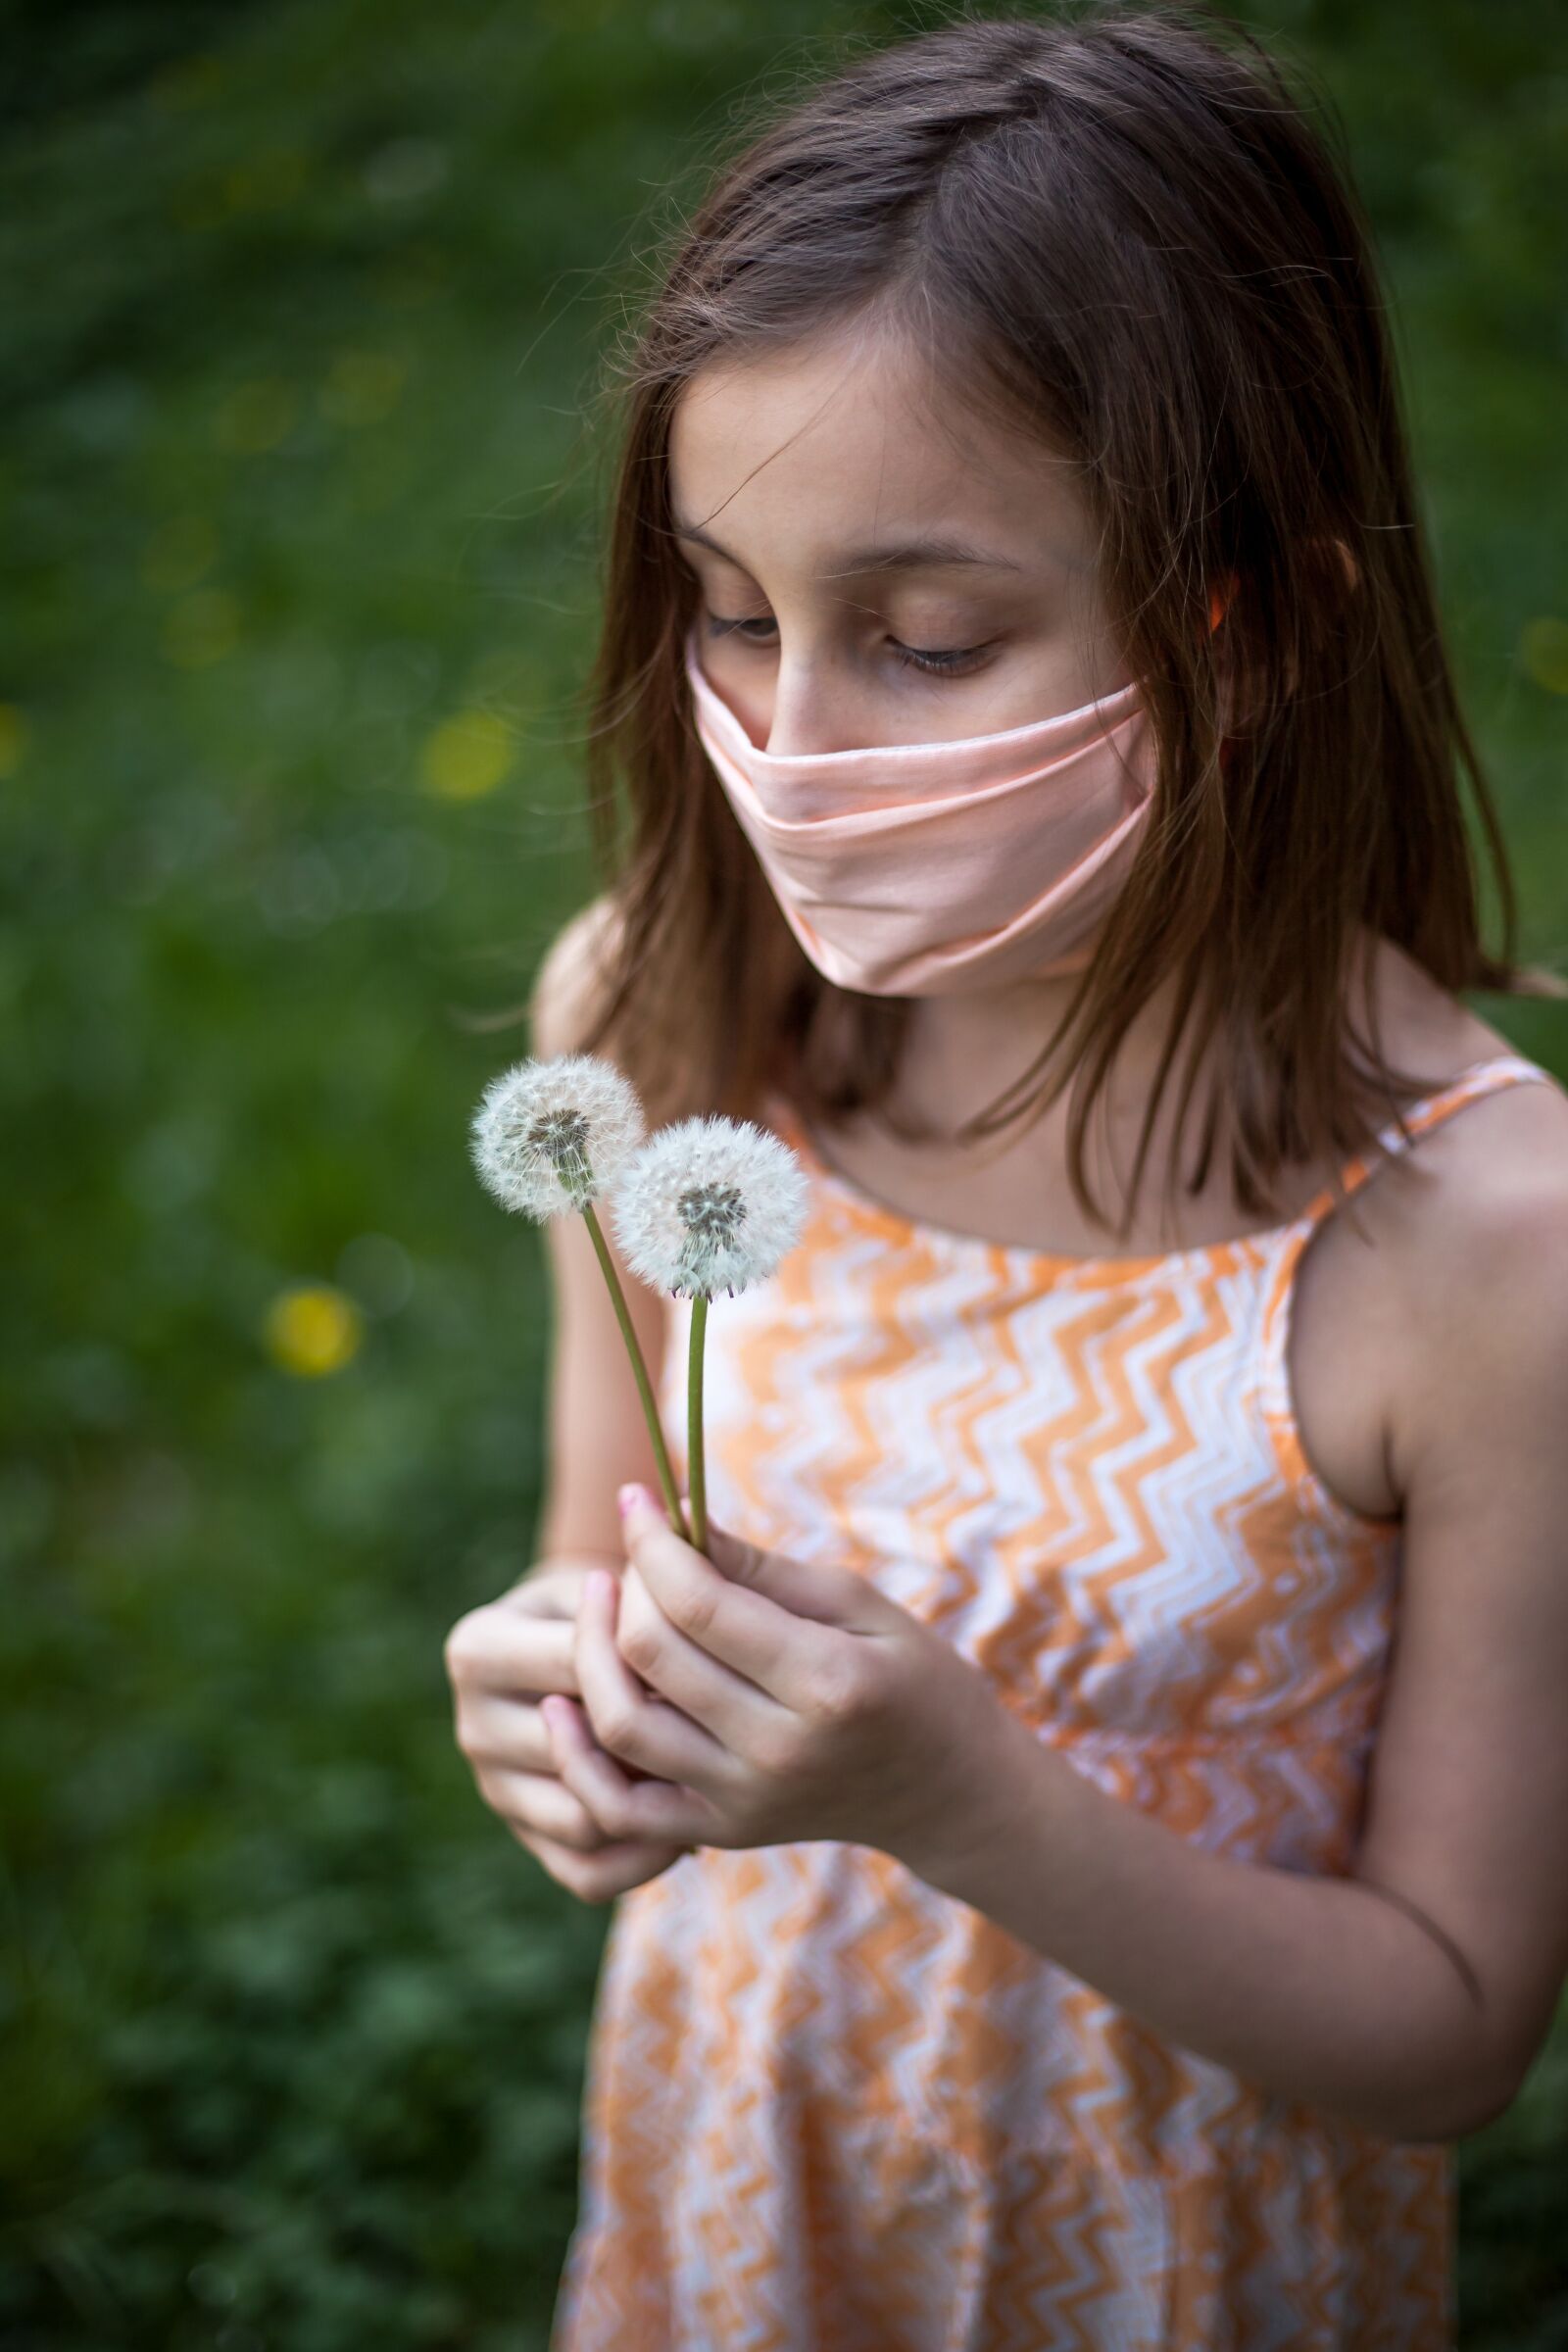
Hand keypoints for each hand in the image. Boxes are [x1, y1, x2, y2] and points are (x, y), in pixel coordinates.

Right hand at [444, 1557, 693, 1903]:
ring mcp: (495, 1789)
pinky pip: (589, 1873)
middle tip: (721, 1722)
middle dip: (653, 1737)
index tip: (709, 1652)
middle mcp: (473, 1725)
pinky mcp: (526, 1837)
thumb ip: (632, 1608)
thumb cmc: (603, 1600)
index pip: (574, 1666)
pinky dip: (643, 1860)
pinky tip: (687, 1820)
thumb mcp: (607, 1584)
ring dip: (650, 1801)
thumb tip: (687, 1648)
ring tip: (704, 1770)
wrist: (573, 1640)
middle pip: (577, 1749)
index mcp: (477, 1650)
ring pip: (584, 1818)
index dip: (652, 1661)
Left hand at [540, 1485, 1014, 1876]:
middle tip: (634, 1554)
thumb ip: (763, 1570)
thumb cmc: (912, 1676)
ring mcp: (745, 1801)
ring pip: (621, 1724)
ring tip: (601, 1606)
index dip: (652, 1542)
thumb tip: (673, 1521)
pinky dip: (579, 1757)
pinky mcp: (722, 1833)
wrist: (946, 1792)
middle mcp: (779, 1750)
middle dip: (626, 1586)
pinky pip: (620, 1807)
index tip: (638, 1498)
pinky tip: (565, 1704)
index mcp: (827, 1682)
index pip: (698, 1602)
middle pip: (651, 1654)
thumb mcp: (860, 1603)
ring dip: (589, 1654)